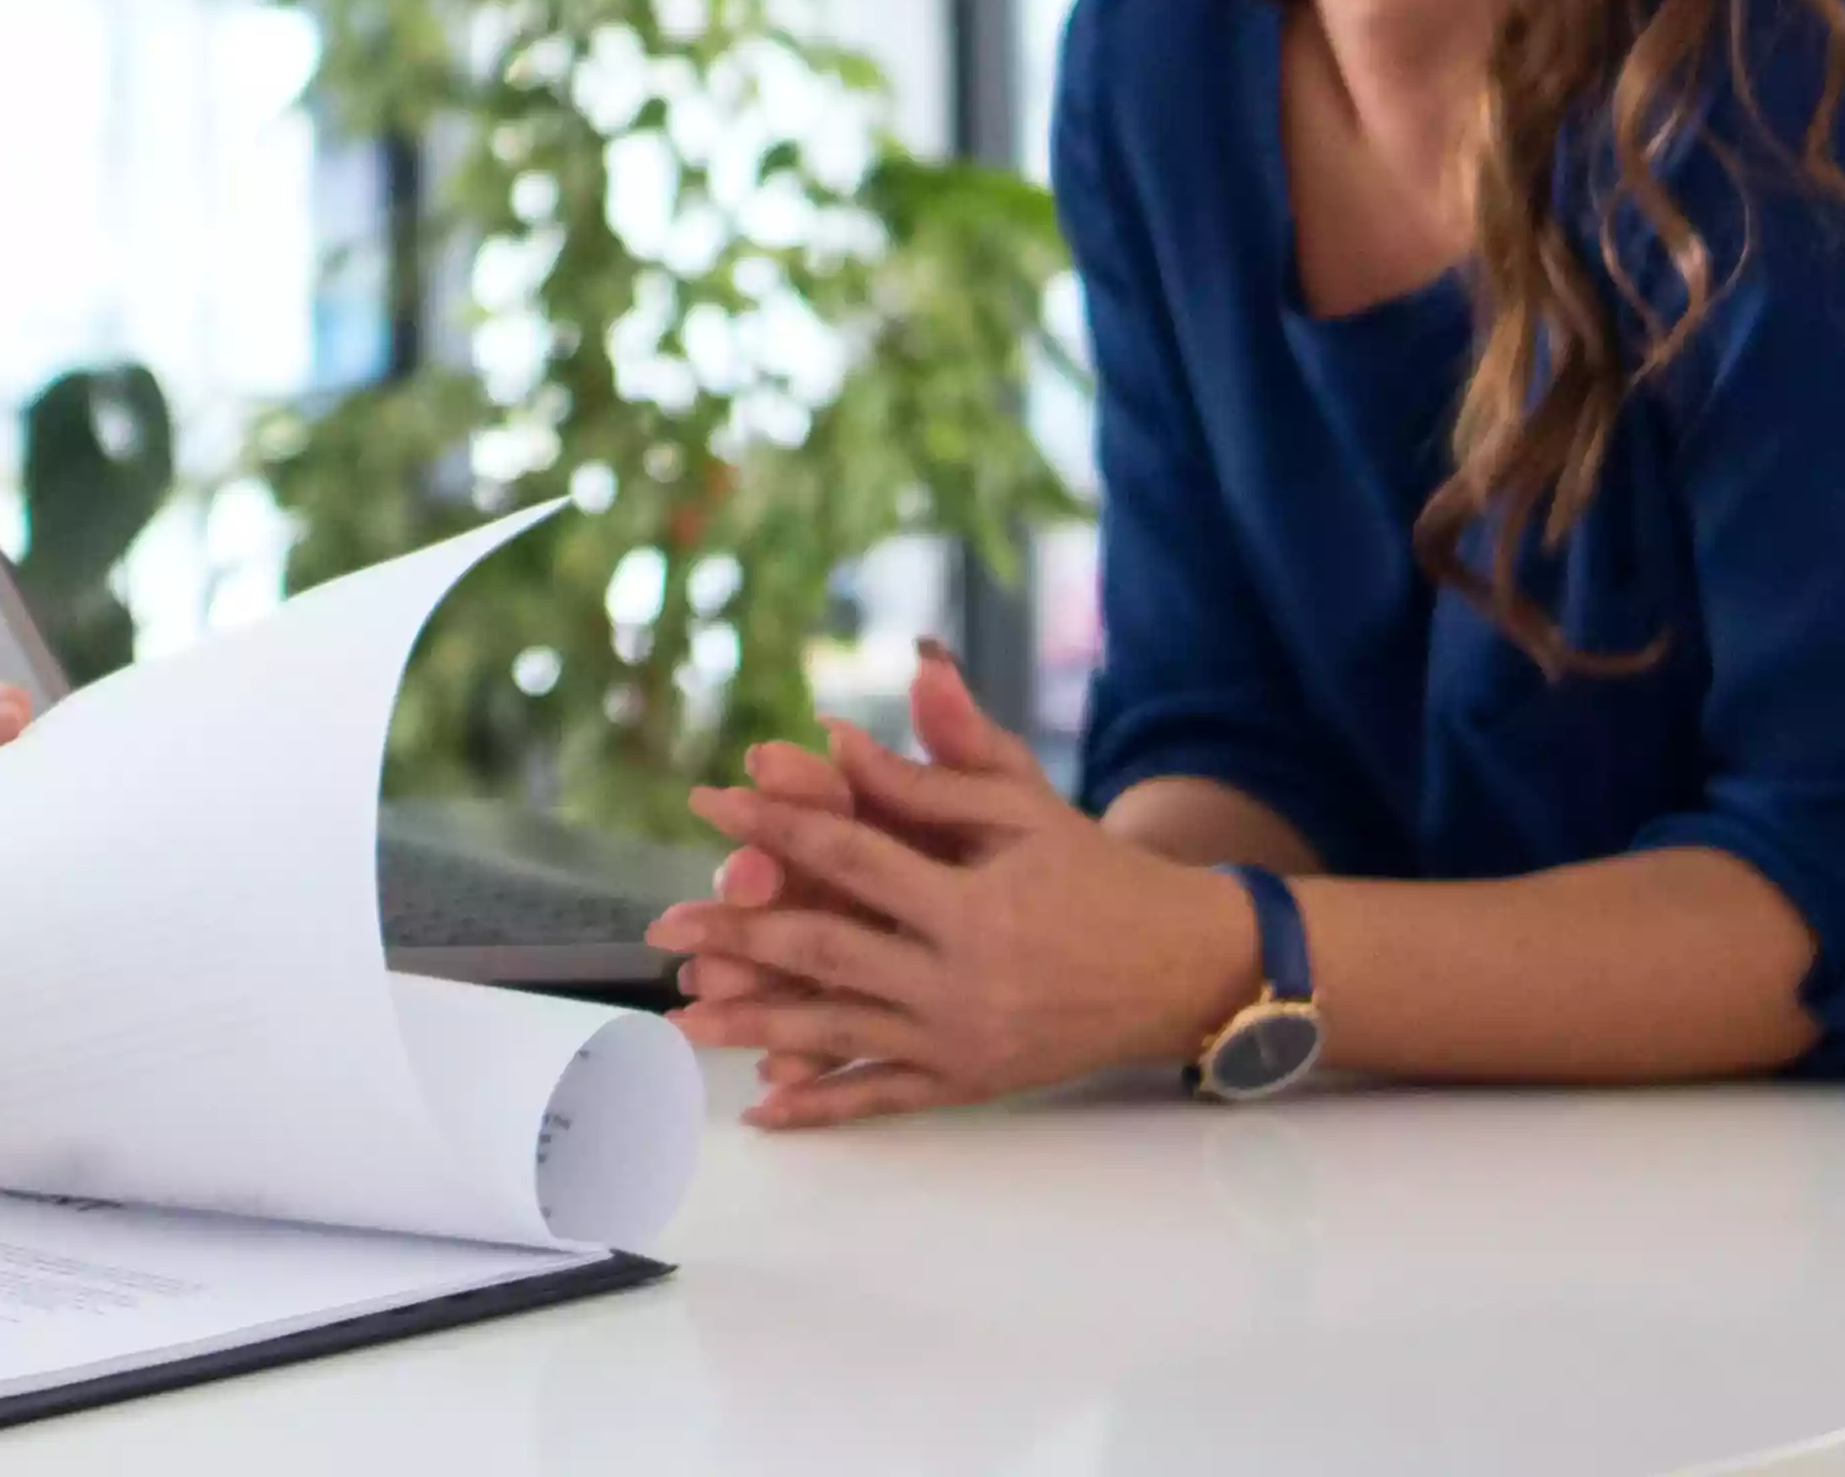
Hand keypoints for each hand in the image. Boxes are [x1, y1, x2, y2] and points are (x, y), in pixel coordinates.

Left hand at [649, 652, 1265, 1128]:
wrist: (1182, 968)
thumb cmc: (1096, 873)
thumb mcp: (1024, 807)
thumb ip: (930, 771)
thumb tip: (834, 735)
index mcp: (974, 900)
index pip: (851, 854)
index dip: (775, 825)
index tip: (711, 802)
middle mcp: (961, 978)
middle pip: (825, 953)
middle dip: (736, 939)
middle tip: (663, 930)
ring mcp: (960, 1041)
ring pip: (837, 1034)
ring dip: (753, 1028)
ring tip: (680, 1019)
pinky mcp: (968, 1083)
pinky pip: (880, 1100)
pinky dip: (820, 1108)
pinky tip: (761, 1109)